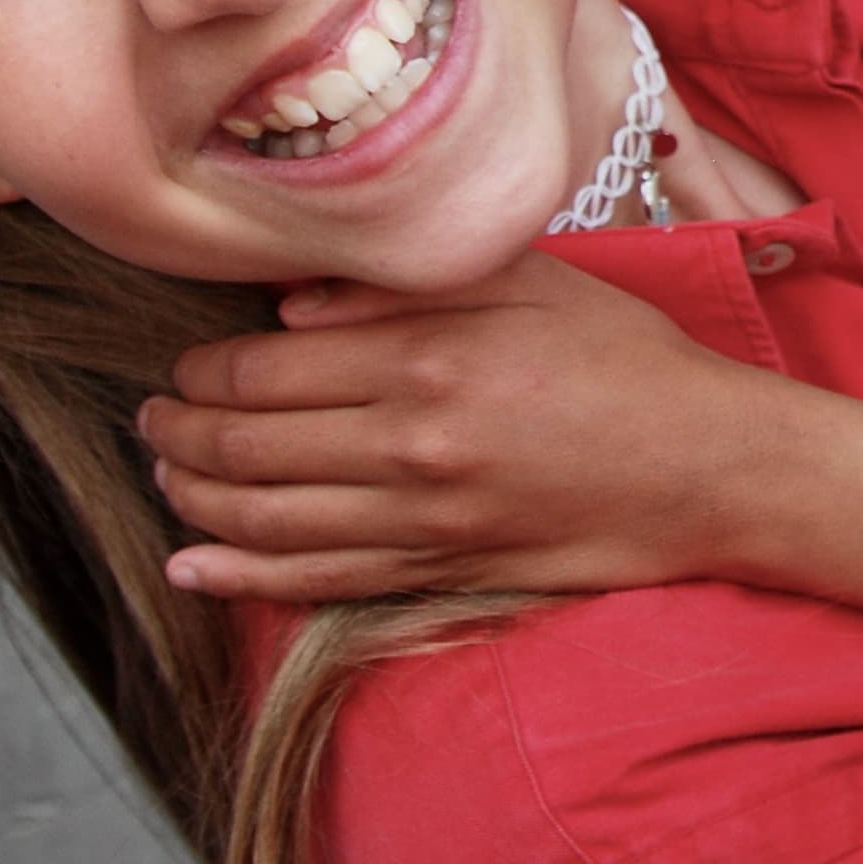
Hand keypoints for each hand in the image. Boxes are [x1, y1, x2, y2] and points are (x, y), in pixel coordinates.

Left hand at [140, 251, 791, 602]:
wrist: (712, 467)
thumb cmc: (629, 361)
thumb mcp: (531, 282)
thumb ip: (407, 282)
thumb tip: (292, 304)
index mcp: (429, 355)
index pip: (265, 369)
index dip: (202, 371)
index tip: (183, 364)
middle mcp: (412, 442)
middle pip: (246, 448)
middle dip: (177, 433)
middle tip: (151, 418)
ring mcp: (423, 520)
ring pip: (263, 522)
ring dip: (192, 501)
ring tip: (167, 476)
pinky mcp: (441, 573)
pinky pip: (315, 582)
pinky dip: (240, 578)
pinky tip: (195, 566)